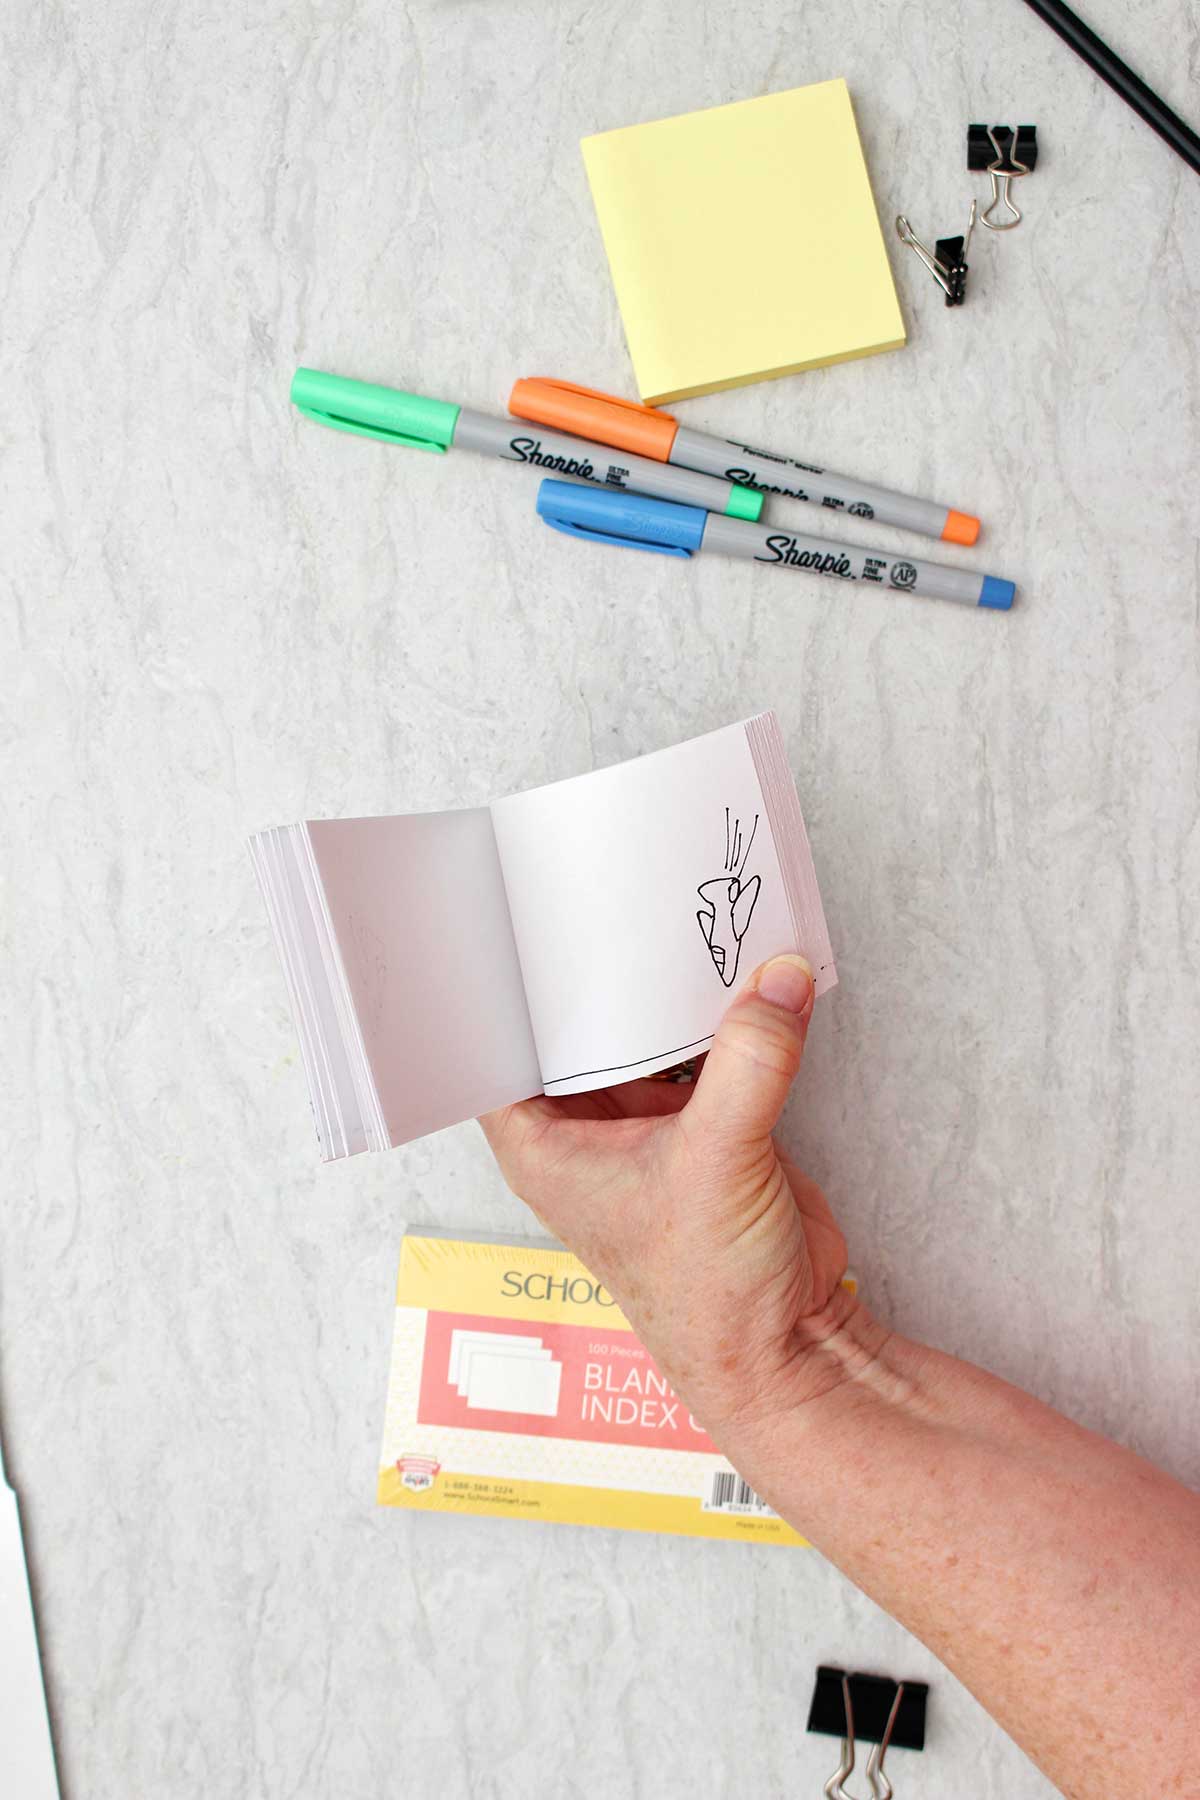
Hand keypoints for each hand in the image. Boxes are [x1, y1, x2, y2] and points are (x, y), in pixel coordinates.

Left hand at [480, 955, 863, 1442]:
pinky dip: (719, 1015)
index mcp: (542, 1142)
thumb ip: (749, 1063)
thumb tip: (777, 977)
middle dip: (591, 968)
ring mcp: (647, 1126)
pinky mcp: (709, 1123)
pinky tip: (734, 966)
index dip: (496, 983)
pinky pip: (705, 1049)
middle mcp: (585, 1129)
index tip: (508, 910)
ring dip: (660, 989)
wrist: (788, 1344)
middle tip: (604, 885)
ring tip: (671, 908)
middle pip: (575, 1024)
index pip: (495, 1043)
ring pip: (641, 1032)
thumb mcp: (716, 1162)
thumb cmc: (708, 1291)